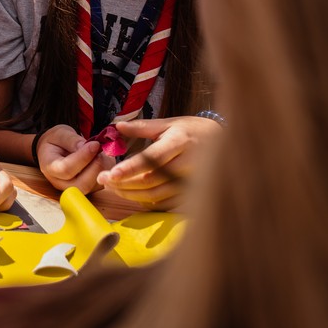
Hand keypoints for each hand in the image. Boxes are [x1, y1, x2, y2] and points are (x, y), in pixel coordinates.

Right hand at [35, 124, 107, 192]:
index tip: (95, 144)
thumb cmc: (56, 141)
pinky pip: (101, 184)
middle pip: (82, 185)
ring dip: (103, 168)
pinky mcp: (87, 190)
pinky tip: (102, 157)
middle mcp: (60, 183)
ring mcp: (74, 189)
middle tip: (99, 149)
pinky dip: (106, 170)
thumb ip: (72, 140)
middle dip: (96, 167)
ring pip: (94, 186)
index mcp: (50, 167)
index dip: (83, 157)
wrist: (54, 150)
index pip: (67, 169)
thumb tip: (88, 147)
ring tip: (100, 151)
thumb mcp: (60, 134)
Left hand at [96, 116, 221, 209]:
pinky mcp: (192, 194)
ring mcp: (191, 182)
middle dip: (124, 183)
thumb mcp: (168, 123)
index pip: (153, 158)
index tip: (111, 173)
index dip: (131, 168)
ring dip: (130, 194)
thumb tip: (116, 126)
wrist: (224, 143)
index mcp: (179, 142)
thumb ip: (142, 127)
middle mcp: (187, 164)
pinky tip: (131, 194)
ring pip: (155, 195)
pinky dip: (145, 201)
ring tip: (112, 186)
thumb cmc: (191, 130)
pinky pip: (165, 204)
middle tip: (103, 179)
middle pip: (151, 181)